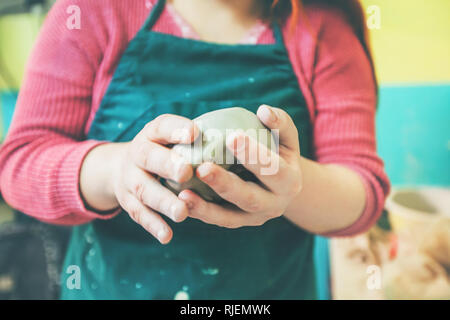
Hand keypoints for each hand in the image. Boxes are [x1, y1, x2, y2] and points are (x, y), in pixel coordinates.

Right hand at [81, 114, 198, 243]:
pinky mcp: (129, 201)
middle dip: (167, 165)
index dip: (176, 129)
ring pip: (145, 190)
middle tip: (186, 172)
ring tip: (181, 211)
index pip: (162, 127)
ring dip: (163, 201)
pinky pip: (140, 214)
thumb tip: (235, 139)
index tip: (194, 133)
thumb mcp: (170, 136)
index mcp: (152, 133)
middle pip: (148, 157)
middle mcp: (137, 153)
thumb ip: (193, 138)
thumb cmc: (161, 150)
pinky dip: (153, 225)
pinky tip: (167, 235)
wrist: (120, 167)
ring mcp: (130, 178)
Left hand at [178, 105, 302, 228]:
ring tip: (183, 194)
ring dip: (206, 207)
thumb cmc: (279, 151)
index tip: (231, 136)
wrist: (282, 185)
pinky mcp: (239, 223)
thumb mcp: (286, 137)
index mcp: (290, 181)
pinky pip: (218, 220)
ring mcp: (256, 218)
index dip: (253, 154)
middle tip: (203, 167)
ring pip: (230, 217)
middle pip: (249, 197)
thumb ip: (280, 122)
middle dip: (225, 183)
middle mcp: (275, 204)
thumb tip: (263, 111)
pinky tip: (182, 200)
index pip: (273, 168)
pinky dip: (200, 212)